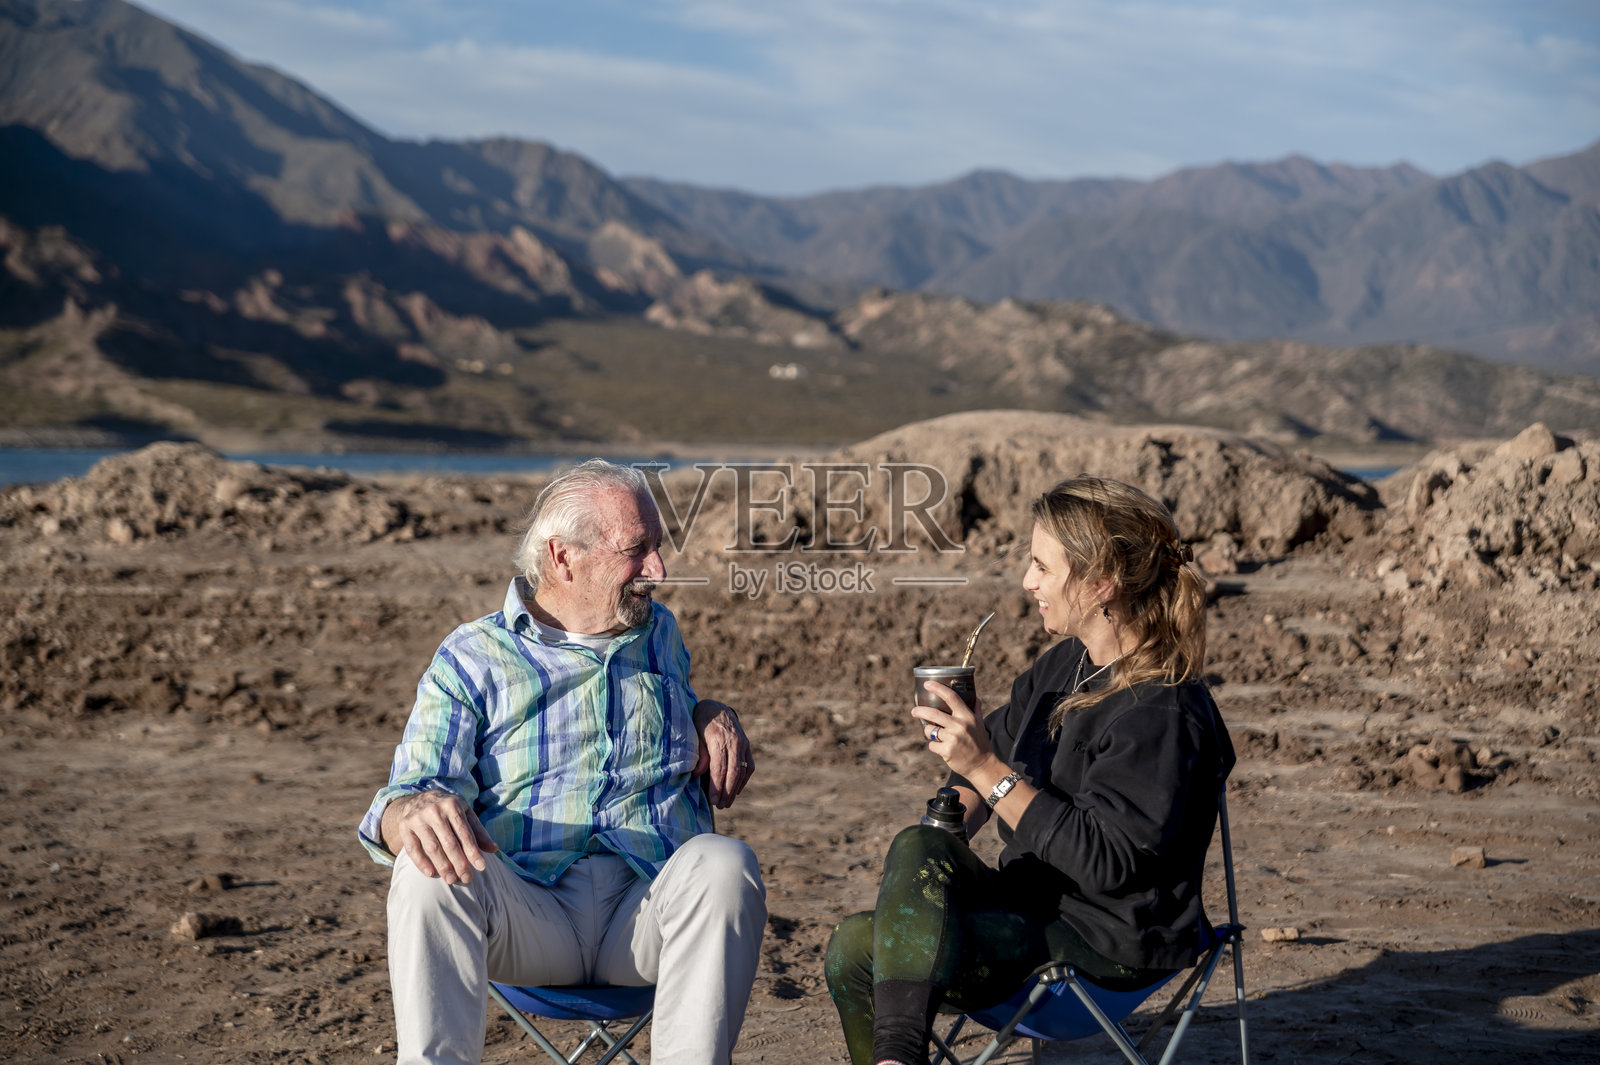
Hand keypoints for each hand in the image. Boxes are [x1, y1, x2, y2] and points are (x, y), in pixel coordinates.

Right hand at [381, 791, 497, 885]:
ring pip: (432, 847)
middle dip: (459, 863)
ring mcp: (418, 818)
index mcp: (452, 806)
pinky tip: (431, 873)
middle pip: (449, 842)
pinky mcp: (404, 827)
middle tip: (466, 879)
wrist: (419, 799)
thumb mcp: (465, 814)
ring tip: (451, 880)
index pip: (465, 833)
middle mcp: (434, 811)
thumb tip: (494, 849)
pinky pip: (413, 848)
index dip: (473, 851)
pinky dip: (421, 862)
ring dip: (442, 866)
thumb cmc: (448, 810)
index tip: (482, 867)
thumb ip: (478, 832)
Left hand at [693, 698, 753, 808]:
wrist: (715, 708)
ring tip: (727, 803)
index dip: (717, 786)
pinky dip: (743, 780)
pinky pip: (749, 766)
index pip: (719, 768)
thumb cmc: (700, 723)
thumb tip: (699, 774)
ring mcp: (743, 744)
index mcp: (719, 739)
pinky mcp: (747, 746)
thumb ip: (699, 754)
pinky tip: (736, 790)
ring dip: (735, 789)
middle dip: (727, 792)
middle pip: (733, 772)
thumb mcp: (695, 735)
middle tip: (721, 806)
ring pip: (743, 770)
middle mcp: (734, 742)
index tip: (713, 800)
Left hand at [911, 681, 991, 777]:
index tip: (927, 684)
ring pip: (930, 730)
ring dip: (929, 732)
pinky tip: (943, 749)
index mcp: (967, 716)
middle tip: (914, 711)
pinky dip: (934, 746)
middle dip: (920, 711)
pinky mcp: (947, 751)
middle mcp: (960, 725)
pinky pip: (932, 745)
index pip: (951, 697)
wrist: (982, 765)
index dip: (938, 688)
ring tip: (937, 736)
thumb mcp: (980, 724)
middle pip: (933, 713)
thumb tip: (975, 696)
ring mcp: (953, 738)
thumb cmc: (980, 743)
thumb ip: (975, 709)